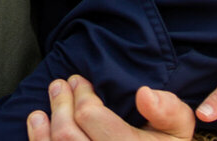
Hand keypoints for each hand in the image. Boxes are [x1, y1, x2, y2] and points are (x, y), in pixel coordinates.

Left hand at [27, 77, 194, 140]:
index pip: (91, 117)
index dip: (82, 95)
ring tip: (46, 104)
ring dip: (44, 125)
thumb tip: (143, 94)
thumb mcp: (179, 131)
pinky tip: (38, 123)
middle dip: (60, 104)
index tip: (78, 82)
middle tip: (60, 85)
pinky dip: (38, 140)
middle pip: (67, 134)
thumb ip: (168, 110)